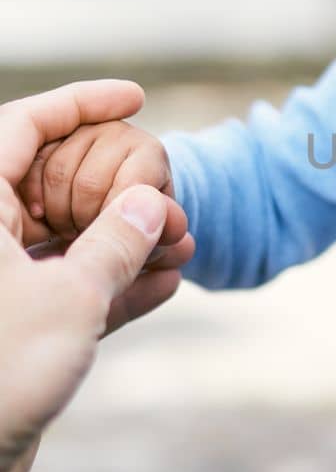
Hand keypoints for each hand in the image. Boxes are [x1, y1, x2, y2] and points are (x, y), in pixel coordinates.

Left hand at [0, 80, 194, 471]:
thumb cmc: (0, 377)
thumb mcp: (71, 299)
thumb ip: (116, 243)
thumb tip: (148, 203)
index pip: (20, 127)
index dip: (78, 103)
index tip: (133, 95)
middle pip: (47, 184)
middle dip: (113, 185)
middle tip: (166, 188)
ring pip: (62, 241)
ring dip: (122, 240)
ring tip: (180, 241)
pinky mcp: (11, 333)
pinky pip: (67, 291)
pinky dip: (112, 285)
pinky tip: (166, 284)